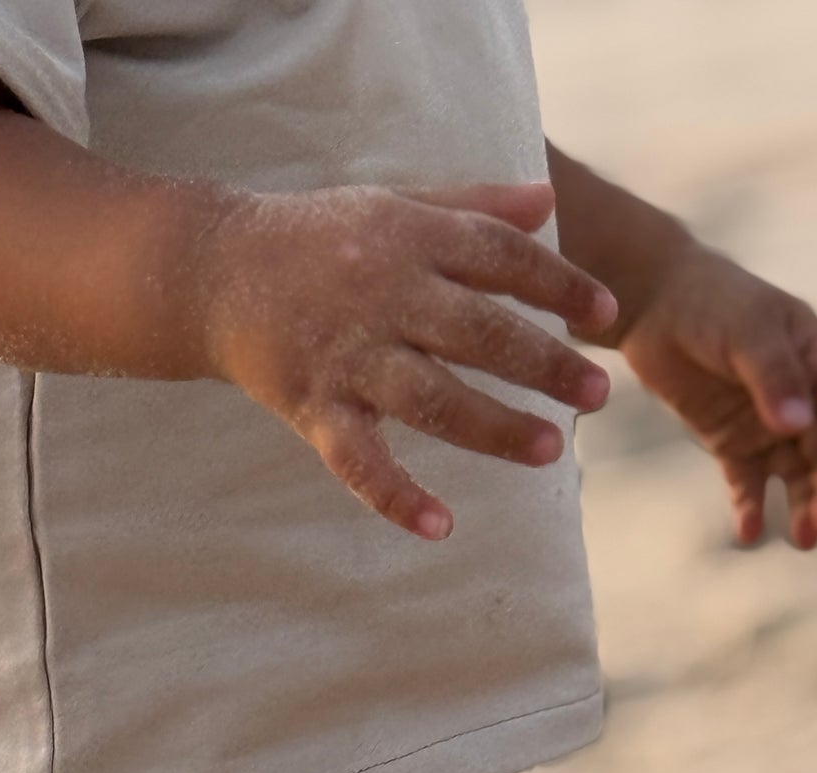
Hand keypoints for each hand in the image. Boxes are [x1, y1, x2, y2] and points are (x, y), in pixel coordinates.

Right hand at [200, 182, 617, 538]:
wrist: (212, 271)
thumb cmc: (315, 239)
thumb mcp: (392, 205)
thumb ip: (471, 208)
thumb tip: (547, 201)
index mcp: (408, 237)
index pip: (500, 258)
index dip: (557, 284)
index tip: (604, 313)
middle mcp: (382, 295)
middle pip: (478, 332)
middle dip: (543, 364)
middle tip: (598, 394)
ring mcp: (348, 356)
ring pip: (432, 399)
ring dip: (493, 428)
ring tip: (549, 451)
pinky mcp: (314, 407)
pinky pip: (359, 461)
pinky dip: (396, 497)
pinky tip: (441, 526)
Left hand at [594, 242, 816, 548]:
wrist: (655, 303)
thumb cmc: (711, 303)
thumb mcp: (746, 329)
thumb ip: (772, 375)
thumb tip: (797, 424)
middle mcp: (803, 397)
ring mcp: (769, 423)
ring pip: (799, 474)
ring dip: (805, 505)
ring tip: (803, 540)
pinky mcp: (734, 443)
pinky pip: (749, 483)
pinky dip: (751, 507)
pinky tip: (747, 532)